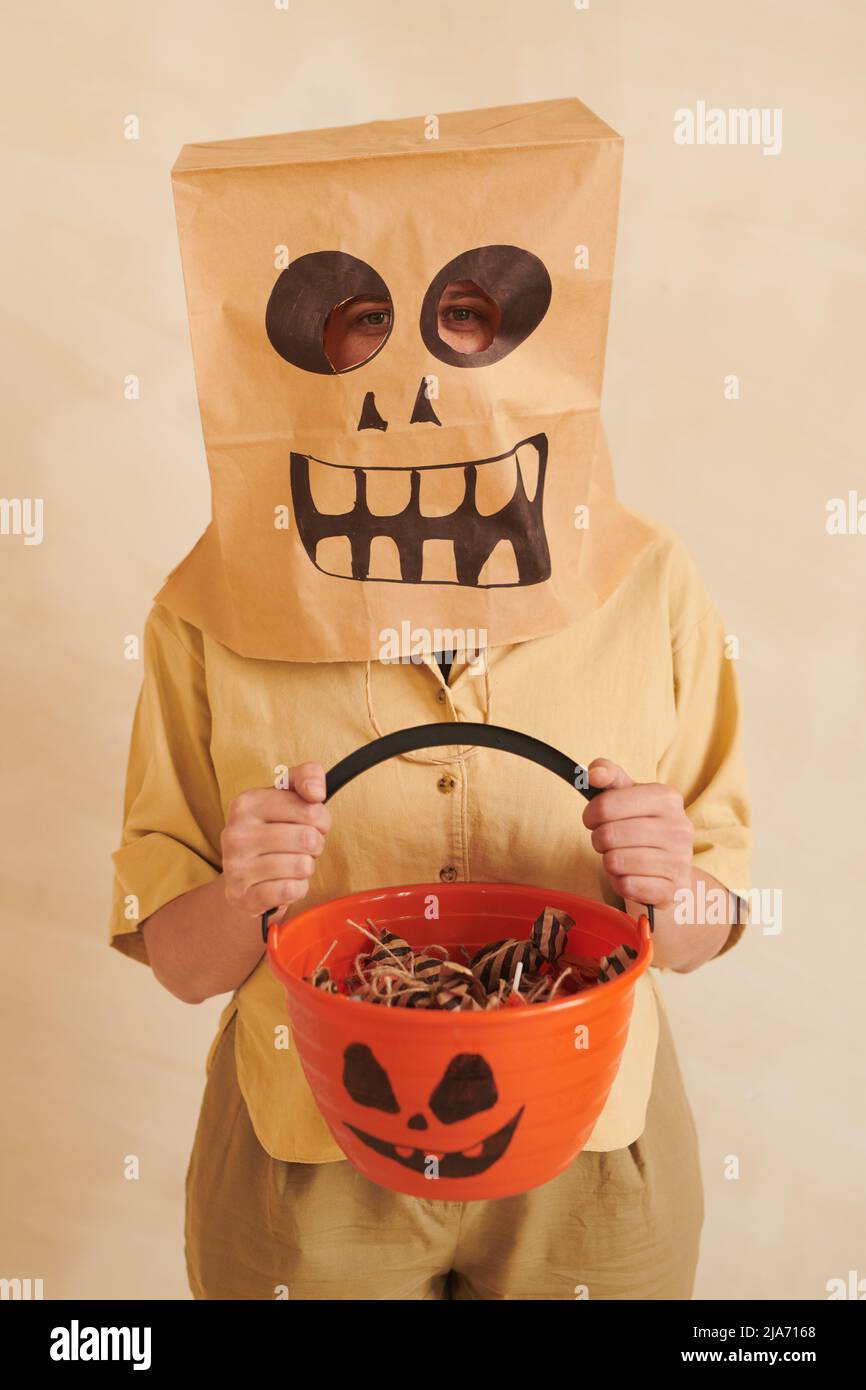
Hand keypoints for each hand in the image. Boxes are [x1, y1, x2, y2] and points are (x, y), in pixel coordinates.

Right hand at [221, 762, 331, 919]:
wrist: (243, 879)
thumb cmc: (272, 831)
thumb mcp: (287, 796)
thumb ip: (307, 777)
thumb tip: (316, 791)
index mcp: (246, 803)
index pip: (310, 809)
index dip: (320, 819)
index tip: (309, 823)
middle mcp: (236, 833)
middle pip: (308, 839)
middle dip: (315, 845)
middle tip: (301, 847)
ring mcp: (236, 866)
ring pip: (302, 866)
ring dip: (305, 868)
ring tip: (290, 864)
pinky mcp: (243, 896)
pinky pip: (292, 890)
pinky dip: (297, 888)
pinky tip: (284, 883)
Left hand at [582, 759, 693, 910]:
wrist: (671, 866)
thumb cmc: (643, 825)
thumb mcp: (628, 794)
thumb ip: (609, 775)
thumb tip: (594, 774)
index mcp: (667, 798)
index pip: (606, 804)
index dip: (591, 814)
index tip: (593, 818)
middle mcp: (679, 827)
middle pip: (608, 835)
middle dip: (599, 840)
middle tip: (607, 840)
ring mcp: (680, 860)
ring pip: (615, 862)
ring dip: (609, 862)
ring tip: (621, 857)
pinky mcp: (673, 889)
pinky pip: (626, 886)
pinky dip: (620, 883)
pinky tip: (631, 875)